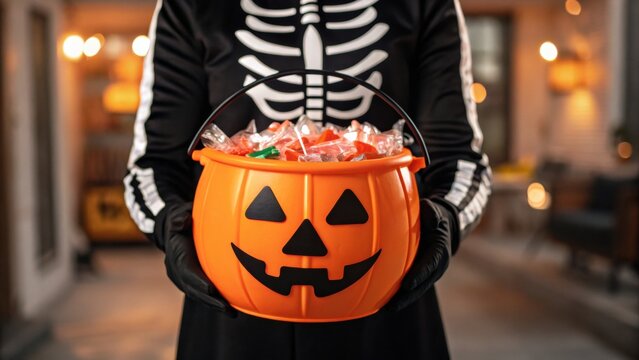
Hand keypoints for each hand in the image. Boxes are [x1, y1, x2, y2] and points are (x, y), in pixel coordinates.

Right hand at [163, 202, 235, 316]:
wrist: (172, 230)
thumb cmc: (180, 220)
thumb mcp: (177, 214)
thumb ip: (179, 217)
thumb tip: (183, 220)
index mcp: (176, 257)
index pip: (186, 272)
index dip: (197, 282)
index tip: (211, 289)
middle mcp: (177, 272)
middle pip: (193, 290)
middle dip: (209, 300)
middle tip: (226, 308)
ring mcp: (184, 279)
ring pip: (199, 295)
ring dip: (214, 305)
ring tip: (232, 313)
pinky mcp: (193, 282)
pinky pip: (204, 293)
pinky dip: (217, 300)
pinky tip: (235, 307)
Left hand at [384, 198, 452, 311]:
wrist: (441, 226)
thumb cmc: (433, 216)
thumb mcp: (434, 211)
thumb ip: (432, 214)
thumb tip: (432, 218)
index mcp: (440, 251)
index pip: (430, 264)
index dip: (419, 275)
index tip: (407, 285)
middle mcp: (437, 266)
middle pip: (422, 285)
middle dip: (408, 296)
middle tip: (392, 306)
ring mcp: (429, 273)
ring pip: (417, 290)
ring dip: (403, 300)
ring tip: (386, 309)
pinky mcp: (421, 275)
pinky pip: (412, 287)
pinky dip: (400, 295)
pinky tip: (383, 302)